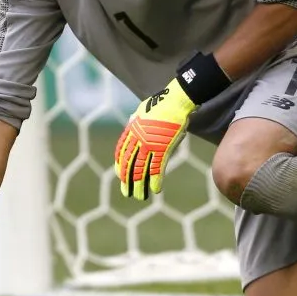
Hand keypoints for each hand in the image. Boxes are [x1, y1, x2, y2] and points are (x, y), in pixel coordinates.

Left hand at [114, 78, 196, 200]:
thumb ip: (136, 117)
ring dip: (140, 185)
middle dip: (127, 180)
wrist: (176, 99)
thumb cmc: (163, 103)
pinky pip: (157, 167)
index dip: (120, 165)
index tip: (119, 175)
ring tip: (139, 196)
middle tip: (126, 192)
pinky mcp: (163, 147)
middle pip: (129, 163)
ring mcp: (149, 143)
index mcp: (132, 129)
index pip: (121, 151)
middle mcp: (137, 138)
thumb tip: (132, 119)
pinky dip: (155, 180)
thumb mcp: (143, 109)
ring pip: (141, 169)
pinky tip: (155, 189)